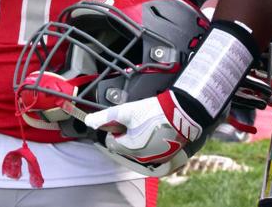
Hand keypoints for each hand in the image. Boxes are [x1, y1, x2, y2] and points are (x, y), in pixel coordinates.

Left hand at [84, 90, 202, 176]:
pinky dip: (150, 145)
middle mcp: (143, 159)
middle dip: (125, 136)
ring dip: (137, 141)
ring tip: (144, 125)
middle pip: (125, 149)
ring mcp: (157, 160)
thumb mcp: (127, 111)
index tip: (120, 121)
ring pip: (139, 152)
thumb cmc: (154, 112)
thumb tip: (89, 121)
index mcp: (131, 149)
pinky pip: (153, 155)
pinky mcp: (169, 158)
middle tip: (133, 122)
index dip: (113, 130)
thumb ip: (106, 117)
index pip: (111, 144)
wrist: (183, 113)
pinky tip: (154, 132)